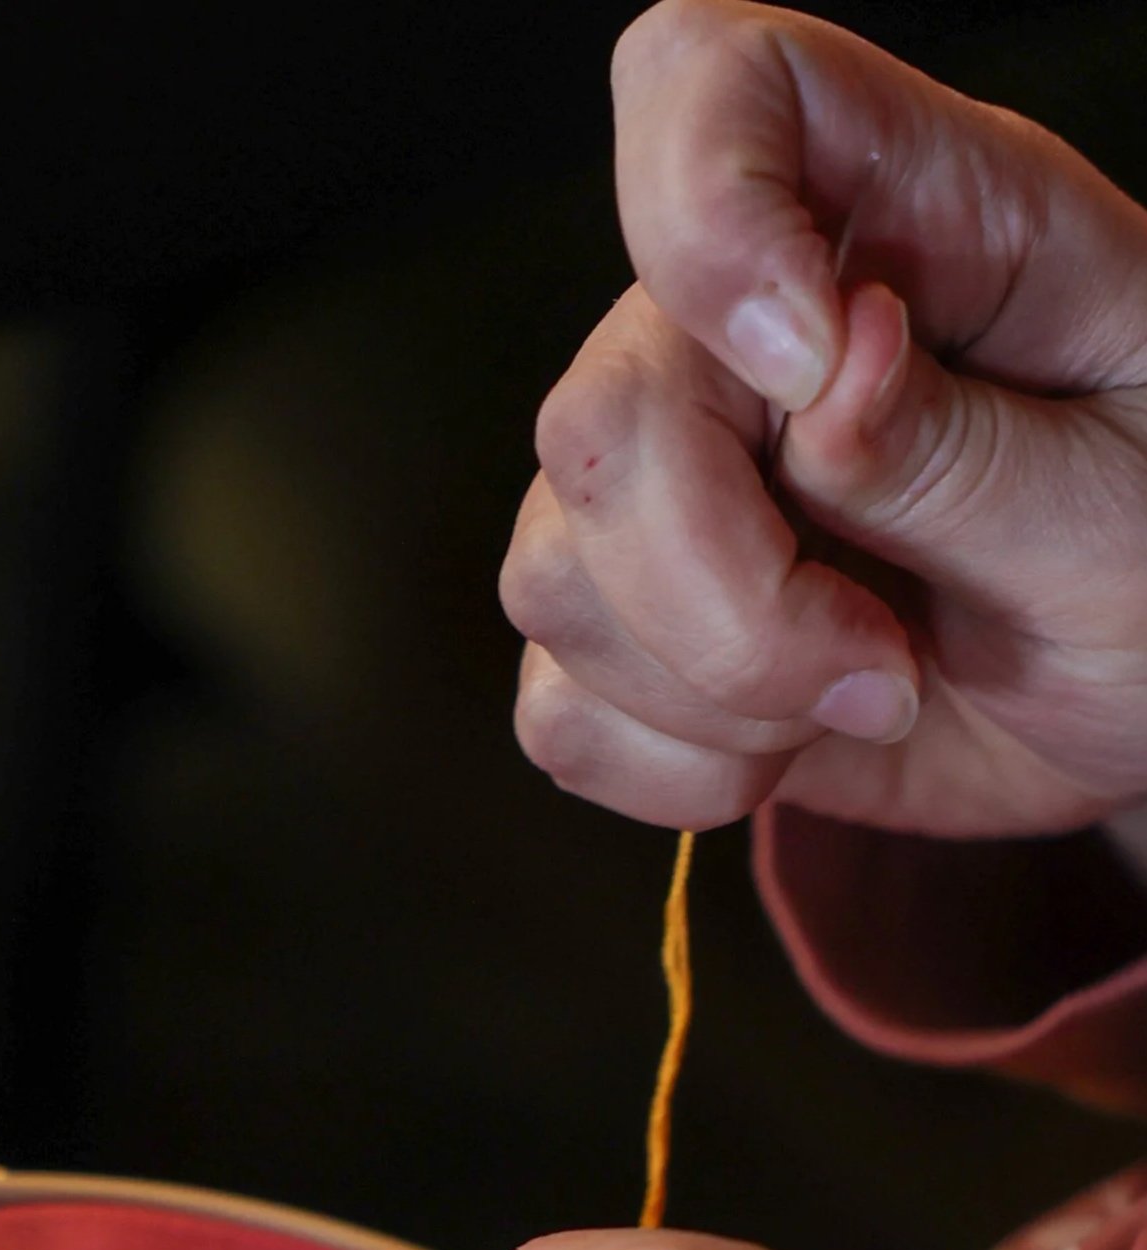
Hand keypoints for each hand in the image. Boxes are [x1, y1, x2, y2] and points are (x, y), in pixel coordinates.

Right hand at [502, 0, 1146, 838]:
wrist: (1139, 713)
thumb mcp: (1124, 509)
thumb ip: (966, 448)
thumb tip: (826, 381)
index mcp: (914, 218)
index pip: (709, 87)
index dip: (703, 212)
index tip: (805, 367)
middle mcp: (757, 331)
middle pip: (602, 413)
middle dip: (720, 592)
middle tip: (882, 673)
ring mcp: (681, 478)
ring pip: (555, 572)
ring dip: (708, 693)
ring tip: (867, 698)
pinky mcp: (639, 627)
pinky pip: (558, 705)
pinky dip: (666, 767)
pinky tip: (784, 751)